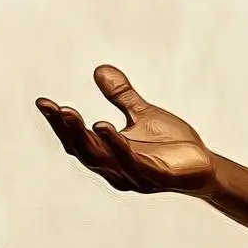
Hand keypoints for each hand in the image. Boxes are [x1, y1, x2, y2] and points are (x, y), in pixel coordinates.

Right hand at [36, 65, 216, 194]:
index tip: (44, 102)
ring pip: (101, 157)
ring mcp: (133, 176)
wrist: (204, 167)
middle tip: (56, 108)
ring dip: (85, 136)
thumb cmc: (172, 146)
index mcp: (109, 156)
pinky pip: (130, 161)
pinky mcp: (154, 177)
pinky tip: (104, 126)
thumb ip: (121, 96)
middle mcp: (115, 170)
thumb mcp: (143, 114)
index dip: (59, 123)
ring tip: (71, 113)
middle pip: (83, 150)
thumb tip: (99, 70)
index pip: (77, 140)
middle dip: (67, 129)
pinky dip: (115, 144)